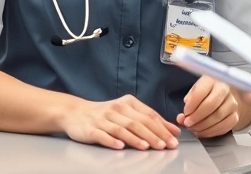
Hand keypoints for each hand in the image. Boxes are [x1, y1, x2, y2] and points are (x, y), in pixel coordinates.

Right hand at [60, 95, 180, 149]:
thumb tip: (172, 129)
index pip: (149, 114)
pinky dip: (112, 141)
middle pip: (138, 122)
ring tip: (148, 146)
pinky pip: (102, 135)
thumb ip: (147, 119)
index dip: (162, 126)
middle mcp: (116, 109)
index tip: (174, 137)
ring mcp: (103, 119)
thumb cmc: (105, 114)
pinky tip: (120, 147)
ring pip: (122, 129)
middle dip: (154, 134)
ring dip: (136, 138)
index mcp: (128, 103)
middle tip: (166, 145)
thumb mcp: (127, 112)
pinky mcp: (91, 129)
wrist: (75, 113)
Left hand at [177, 76, 239, 137]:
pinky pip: (223, 126)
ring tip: (193, 128)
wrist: (223, 98)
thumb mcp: (194, 92)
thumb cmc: (205, 94)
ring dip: (202, 126)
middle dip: (196, 116)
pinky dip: (210, 132)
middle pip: (211, 104)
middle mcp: (225, 89)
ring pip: (217, 117)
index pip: (202, 90)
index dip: (192, 104)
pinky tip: (202, 131)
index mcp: (212, 79)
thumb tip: (181, 118)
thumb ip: (187, 104)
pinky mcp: (235, 116)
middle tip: (188, 123)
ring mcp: (232, 103)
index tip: (185, 112)